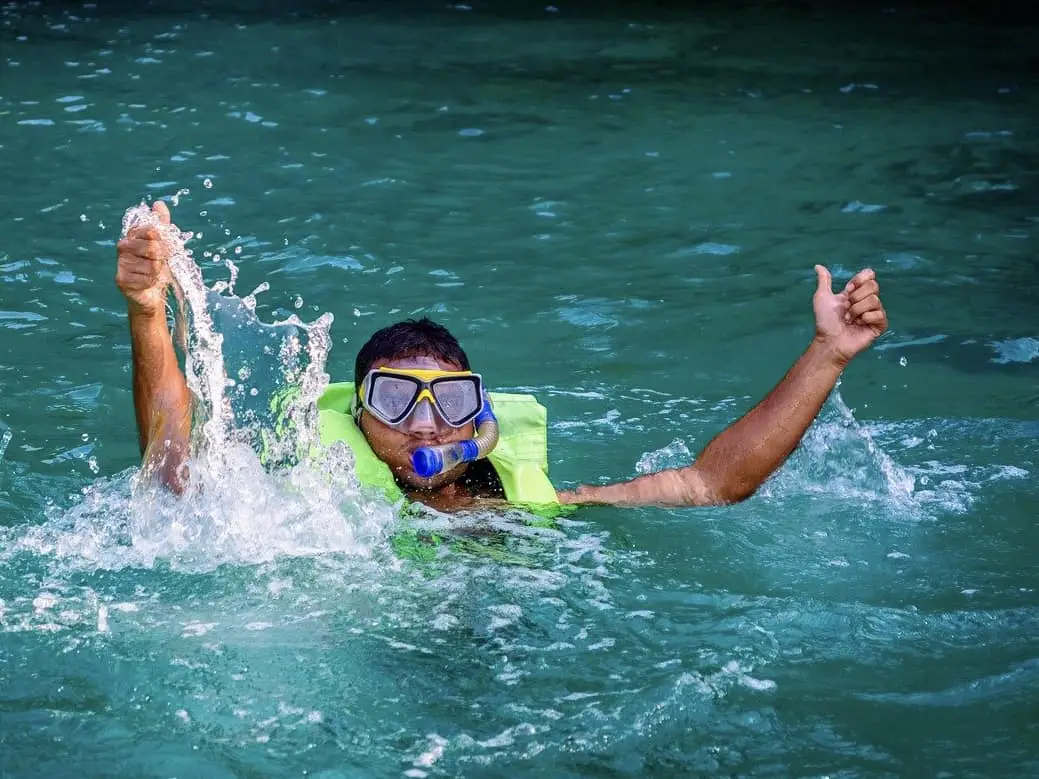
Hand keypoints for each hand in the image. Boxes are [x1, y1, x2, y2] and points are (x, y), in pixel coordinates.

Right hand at [116, 200, 174, 316]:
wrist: (151, 294)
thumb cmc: (157, 267)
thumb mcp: (163, 244)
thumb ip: (161, 224)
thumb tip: (159, 204)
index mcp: (132, 234)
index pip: (152, 230)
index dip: (164, 242)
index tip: (165, 249)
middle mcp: (123, 246)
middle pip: (154, 248)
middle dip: (163, 259)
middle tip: (159, 264)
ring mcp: (120, 263)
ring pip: (153, 265)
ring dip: (159, 272)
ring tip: (153, 274)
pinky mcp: (121, 280)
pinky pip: (148, 279)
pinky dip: (153, 283)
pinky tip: (147, 284)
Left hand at [812, 265, 887, 364]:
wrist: (828, 340)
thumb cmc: (825, 321)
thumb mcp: (822, 297)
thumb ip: (824, 281)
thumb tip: (817, 266)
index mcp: (856, 293)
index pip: (869, 275)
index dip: (859, 280)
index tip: (848, 289)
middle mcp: (867, 301)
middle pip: (873, 286)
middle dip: (856, 296)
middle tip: (847, 307)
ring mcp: (874, 313)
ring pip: (875, 300)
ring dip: (857, 309)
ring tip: (849, 319)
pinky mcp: (879, 325)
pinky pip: (880, 314)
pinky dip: (865, 318)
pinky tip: (858, 324)